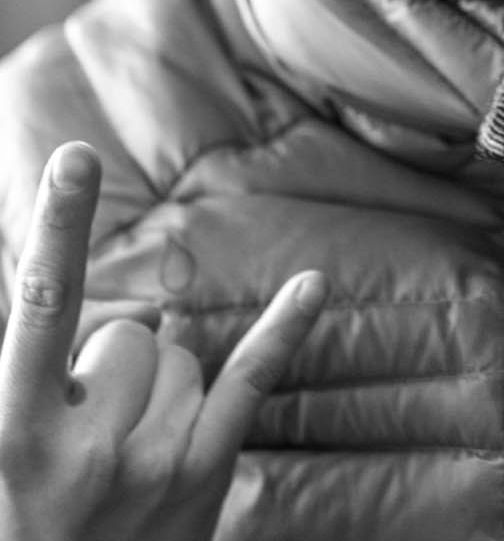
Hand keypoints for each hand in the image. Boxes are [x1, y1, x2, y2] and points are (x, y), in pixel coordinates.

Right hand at [0, 141, 327, 540]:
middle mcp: (90, 446)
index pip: (40, 304)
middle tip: (77, 445)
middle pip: (127, 332)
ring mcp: (153, 464)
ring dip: (151, 393)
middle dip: (106, 369)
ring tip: (114, 467)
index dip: (57, 226)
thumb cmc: (22, 516)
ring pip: (175, 356)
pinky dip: (280, 331)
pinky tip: (314, 286)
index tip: (75, 158)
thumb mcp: (4, 444)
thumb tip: (92, 300)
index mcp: (17, 429)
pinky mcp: (201, 476)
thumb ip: (37, 366)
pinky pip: (248, 381)